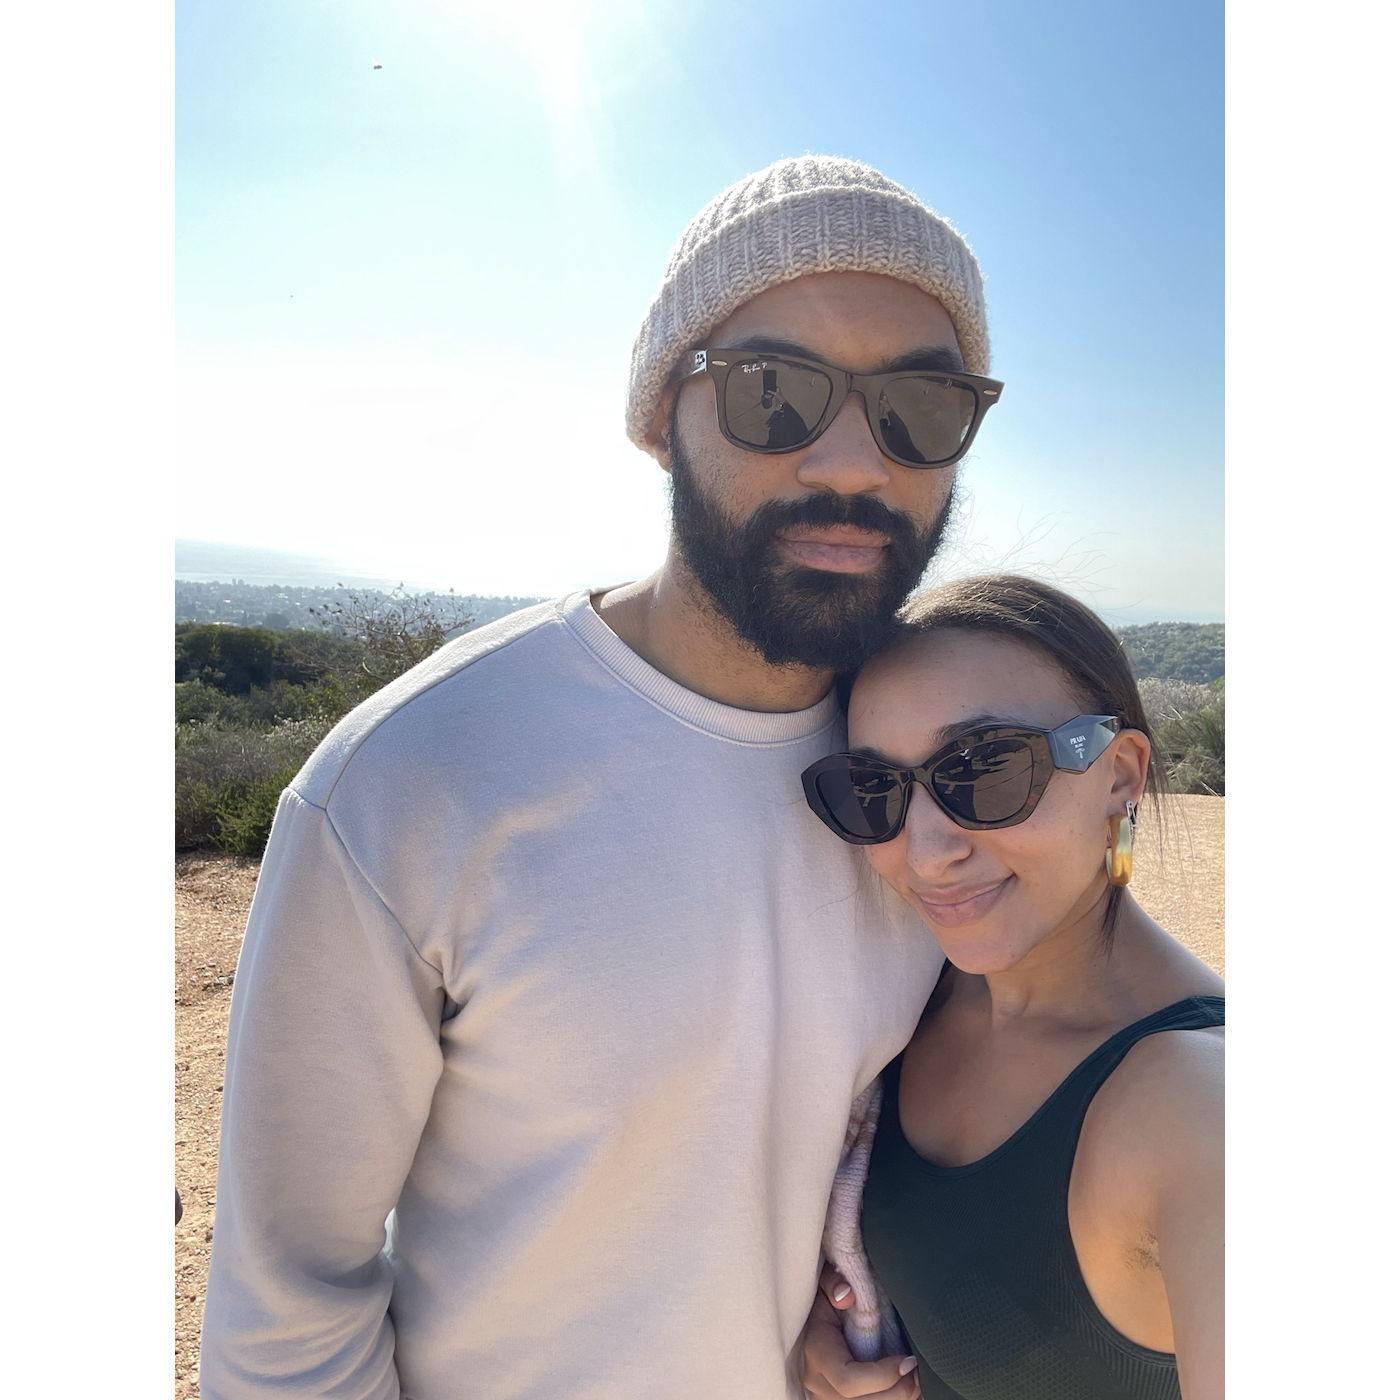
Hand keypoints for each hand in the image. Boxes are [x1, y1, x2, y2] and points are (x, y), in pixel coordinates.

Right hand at [800, 1265, 920, 1398]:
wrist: (815, 1316)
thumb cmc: (826, 1298)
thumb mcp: (824, 1281)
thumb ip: (833, 1282)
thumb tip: (846, 1296)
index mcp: (816, 1350)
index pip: (848, 1379)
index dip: (882, 1376)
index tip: (907, 1360)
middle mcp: (816, 1381)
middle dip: (896, 1392)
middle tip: (916, 1372)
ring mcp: (824, 1396)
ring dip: (896, 1399)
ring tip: (914, 1382)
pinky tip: (903, 1389)